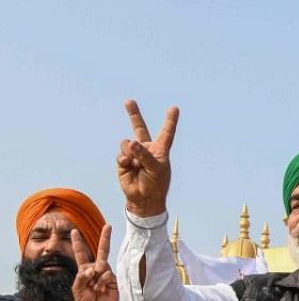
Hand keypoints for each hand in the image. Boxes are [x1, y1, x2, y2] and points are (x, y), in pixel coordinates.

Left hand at [71, 225, 119, 300]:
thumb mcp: (77, 291)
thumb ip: (81, 278)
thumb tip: (92, 269)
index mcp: (84, 270)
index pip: (81, 254)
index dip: (78, 243)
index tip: (74, 231)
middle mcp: (96, 269)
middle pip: (101, 251)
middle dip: (105, 238)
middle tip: (109, 226)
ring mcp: (105, 273)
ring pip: (101, 265)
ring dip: (96, 277)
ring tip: (95, 288)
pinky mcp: (113, 279)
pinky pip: (106, 274)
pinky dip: (102, 282)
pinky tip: (101, 290)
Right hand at [118, 100, 178, 215]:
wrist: (143, 199)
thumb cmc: (155, 184)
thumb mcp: (155, 169)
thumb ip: (144, 154)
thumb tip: (131, 142)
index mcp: (160, 150)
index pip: (166, 132)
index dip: (170, 120)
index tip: (174, 108)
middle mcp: (146, 149)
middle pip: (139, 128)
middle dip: (133, 114)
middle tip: (129, 101)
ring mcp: (134, 154)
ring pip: (127, 143)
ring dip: (131, 152)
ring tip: (136, 164)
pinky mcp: (123, 160)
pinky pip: (121, 153)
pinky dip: (124, 159)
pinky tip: (129, 166)